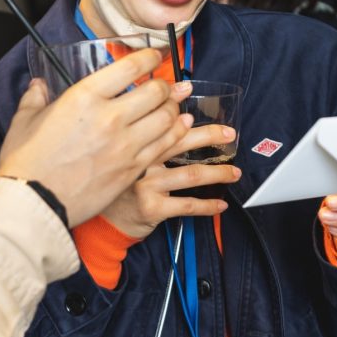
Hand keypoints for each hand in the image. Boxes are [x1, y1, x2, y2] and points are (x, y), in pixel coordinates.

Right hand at [0, 49, 191, 226]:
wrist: (35, 203)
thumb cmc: (26, 161)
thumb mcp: (25, 120)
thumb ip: (36, 97)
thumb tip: (39, 86)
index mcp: (85, 97)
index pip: (130, 68)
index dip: (149, 57)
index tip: (155, 54)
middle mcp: (111, 117)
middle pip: (155, 92)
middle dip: (164, 85)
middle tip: (165, 85)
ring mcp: (125, 145)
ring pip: (167, 118)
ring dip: (174, 108)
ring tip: (174, 105)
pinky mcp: (132, 170)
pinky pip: (165, 146)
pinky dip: (176, 133)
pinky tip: (180, 127)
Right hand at [100, 123, 239, 239]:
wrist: (102, 222)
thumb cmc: (120, 187)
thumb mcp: (125, 157)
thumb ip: (146, 139)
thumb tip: (181, 118)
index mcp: (136, 145)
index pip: (164, 124)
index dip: (187, 117)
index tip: (205, 114)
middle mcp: (141, 162)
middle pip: (181, 142)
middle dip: (210, 136)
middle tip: (229, 134)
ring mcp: (147, 186)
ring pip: (192, 175)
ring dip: (218, 173)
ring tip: (234, 172)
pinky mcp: (153, 208)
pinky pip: (187, 205)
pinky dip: (208, 205)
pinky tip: (221, 204)